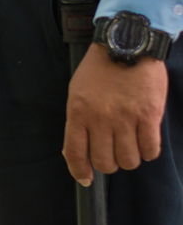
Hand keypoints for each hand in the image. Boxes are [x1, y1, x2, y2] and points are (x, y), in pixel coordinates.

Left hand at [62, 43, 167, 185]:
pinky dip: (148, 152)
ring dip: (130, 158)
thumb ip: (77, 121)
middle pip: (105, 162)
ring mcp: (125, 118)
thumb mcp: (77, 92)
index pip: (75, 152)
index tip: (86, 179)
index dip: (80, 171)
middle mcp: (100, 118)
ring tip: (130, 145)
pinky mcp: (149, 115)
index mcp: (78, 112)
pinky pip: (150, 150)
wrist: (127, 44)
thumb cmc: (99, 69)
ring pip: (129, 160)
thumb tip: (76, 151)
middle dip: (109, 164)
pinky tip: (145, 141)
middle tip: (113, 153)